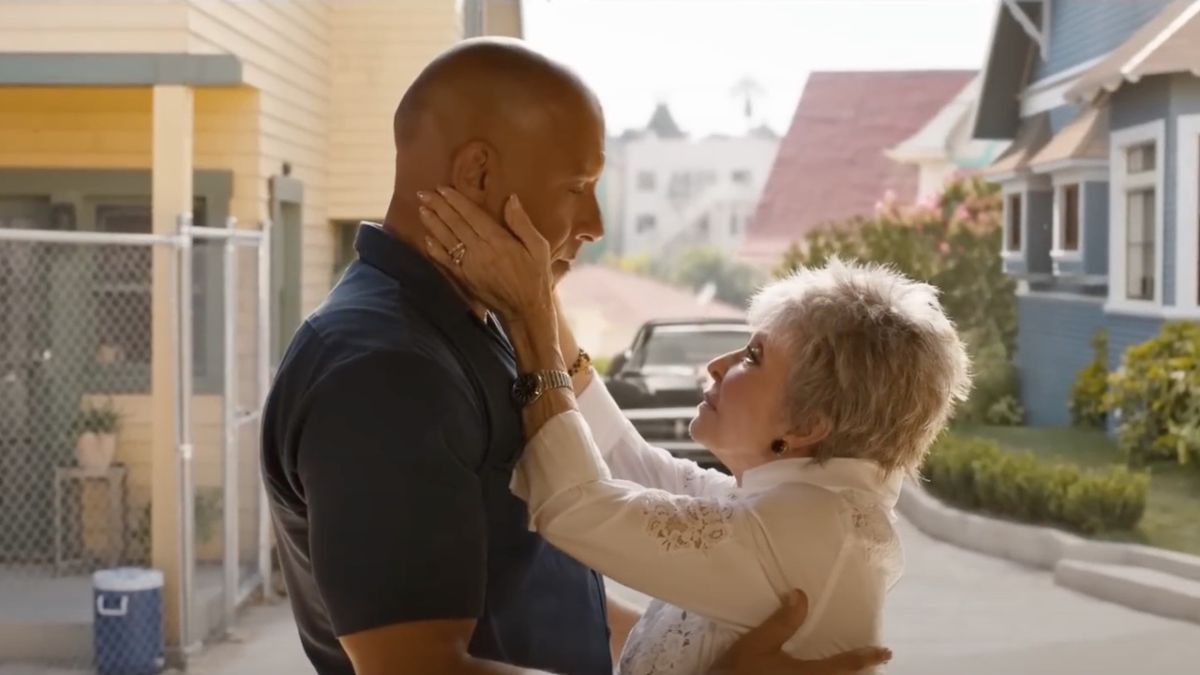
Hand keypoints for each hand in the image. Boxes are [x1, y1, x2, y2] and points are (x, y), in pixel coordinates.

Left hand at [418, 187, 553, 320]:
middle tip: (423, 193)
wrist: (526, 309)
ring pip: (446, 240)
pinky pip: (445, 261)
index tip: (443, 188)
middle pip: (455, 224)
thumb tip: (511, 198)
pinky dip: (435, 249)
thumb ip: (522, 223)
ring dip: (433, 224)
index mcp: (498, 240)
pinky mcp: (464, 279)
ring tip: (421, 209)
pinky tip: (427, 238)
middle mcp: (480, 251)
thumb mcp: (538, 247)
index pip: (472, 215)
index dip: (456, 201)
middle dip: (438, 207)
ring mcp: (469, 265)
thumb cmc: (535, 276)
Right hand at [713, 591, 890, 674]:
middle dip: (859, 673)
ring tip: (850, 669)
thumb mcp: (758, 644)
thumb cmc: (740, 672)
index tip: (885, 652)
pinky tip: (816, 673)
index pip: (846, 665)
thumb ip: (782, 622)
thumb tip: (802, 595)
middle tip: (872, 663)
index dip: (867, 657)